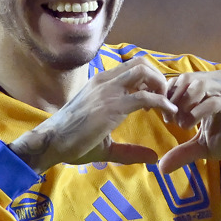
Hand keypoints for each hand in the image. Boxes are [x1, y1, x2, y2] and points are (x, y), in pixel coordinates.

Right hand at [9, 56, 177, 173]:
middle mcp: (105, 81)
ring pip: (144, 71)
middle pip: (141, 63)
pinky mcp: (113, 105)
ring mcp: (108, 90)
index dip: (149, 81)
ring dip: (162, 86)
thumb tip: (153, 158)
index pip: (132, 68)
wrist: (51, 142)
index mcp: (101, 83)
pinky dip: (163, 102)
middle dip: (158, 78)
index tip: (156, 102)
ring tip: (168, 106)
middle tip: (165, 100)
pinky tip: (169, 113)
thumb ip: (130, 149)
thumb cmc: (72, 142)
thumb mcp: (104, 141)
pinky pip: (146, 95)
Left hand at [158, 71, 220, 173]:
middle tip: (170, 119)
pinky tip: (189, 125)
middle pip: (186, 79)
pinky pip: (214, 102)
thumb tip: (161, 168)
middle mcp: (220, 82)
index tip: (164, 116)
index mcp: (210, 86)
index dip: (168, 96)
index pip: (180, 80)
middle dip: (173, 99)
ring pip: (199, 86)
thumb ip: (183, 152)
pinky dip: (197, 113)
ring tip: (181, 124)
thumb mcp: (205, 146)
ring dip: (184, 105)